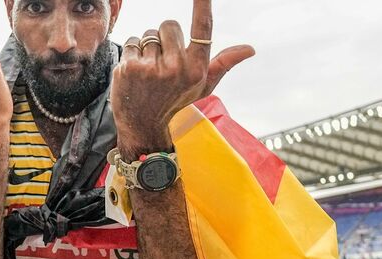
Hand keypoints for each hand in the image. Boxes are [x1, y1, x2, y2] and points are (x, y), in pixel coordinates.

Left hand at [110, 0, 254, 139]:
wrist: (141, 124)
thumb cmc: (175, 100)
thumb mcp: (203, 86)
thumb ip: (224, 63)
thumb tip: (251, 48)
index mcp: (197, 69)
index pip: (203, 29)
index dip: (203, 6)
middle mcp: (176, 68)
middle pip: (170, 24)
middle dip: (165, 36)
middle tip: (163, 60)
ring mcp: (152, 68)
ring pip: (149, 33)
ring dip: (148, 46)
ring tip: (148, 70)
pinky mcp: (130, 68)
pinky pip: (133, 41)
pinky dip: (133, 52)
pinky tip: (135, 71)